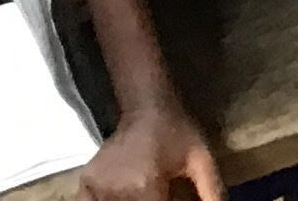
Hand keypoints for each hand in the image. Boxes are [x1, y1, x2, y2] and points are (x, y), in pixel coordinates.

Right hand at [80, 96, 224, 200]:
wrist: (147, 105)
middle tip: (160, 191)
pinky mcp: (86, 183)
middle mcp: (116, 190)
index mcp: (145, 186)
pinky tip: (124, 195)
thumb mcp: (202, 159)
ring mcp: (96, 187)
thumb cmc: (177, 131)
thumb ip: (211, 190)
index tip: (171, 197)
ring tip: (146, 190)